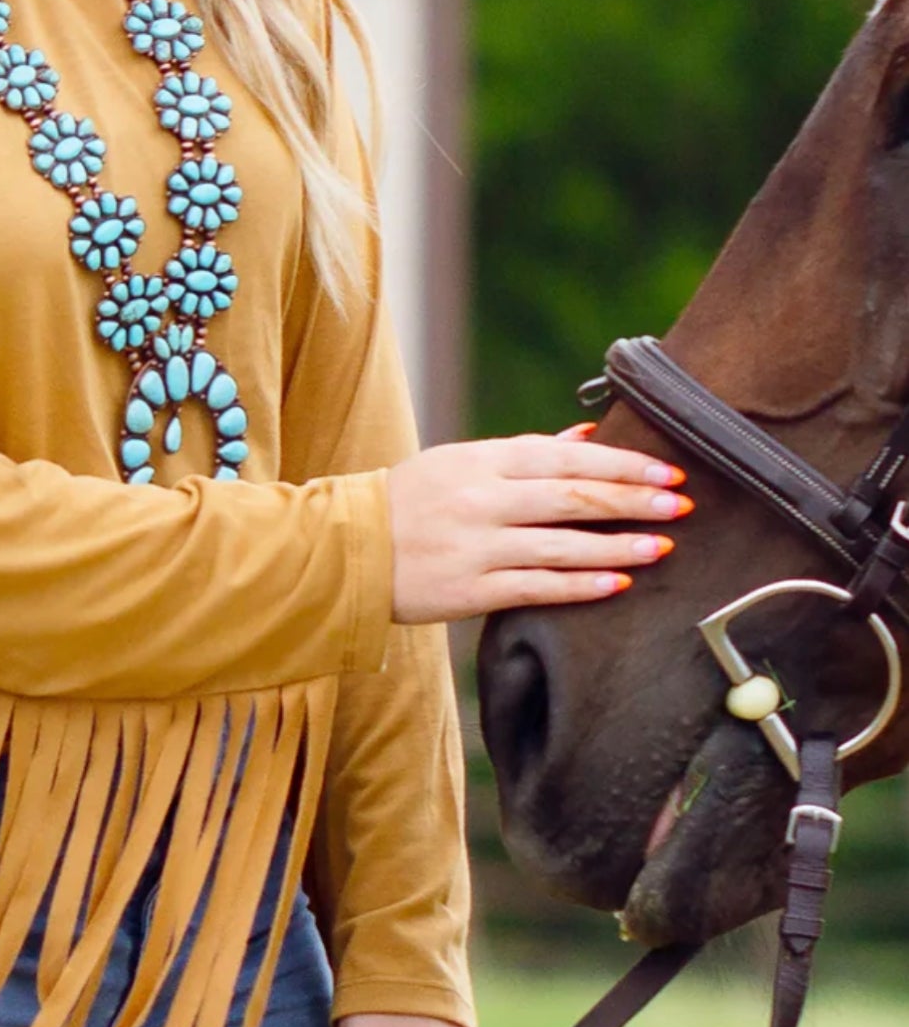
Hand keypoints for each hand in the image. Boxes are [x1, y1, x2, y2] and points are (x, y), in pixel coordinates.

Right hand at [386, 428, 689, 625]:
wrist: (345, 550)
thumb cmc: (411, 501)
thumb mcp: (461, 463)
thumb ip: (525, 453)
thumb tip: (587, 436)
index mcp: (481, 460)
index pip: (564, 455)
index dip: (620, 463)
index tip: (666, 469)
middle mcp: (481, 499)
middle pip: (571, 496)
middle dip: (632, 499)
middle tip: (681, 504)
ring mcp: (475, 546)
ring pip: (561, 544)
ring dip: (618, 545)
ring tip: (663, 547)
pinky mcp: (469, 590)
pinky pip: (535, 587)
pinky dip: (580, 585)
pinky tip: (617, 583)